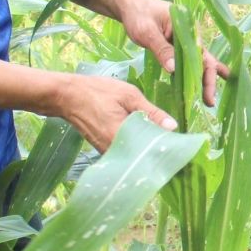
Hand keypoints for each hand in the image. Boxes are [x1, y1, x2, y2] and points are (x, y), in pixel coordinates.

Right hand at [55, 73, 176, 152]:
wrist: (67, 96)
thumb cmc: (98, 91)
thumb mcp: (129, 95)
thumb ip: (151, 112)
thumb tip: (173, 127)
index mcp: (121, 136)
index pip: (150, 152)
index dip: (166, 150)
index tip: (182, 149)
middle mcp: (113, 150)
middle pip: (143, 158)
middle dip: (160, 153)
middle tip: (177, 147)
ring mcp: (107, 152)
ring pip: (134, 157)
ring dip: (148, 152)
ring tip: (167, 145)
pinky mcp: (104, 150)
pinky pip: (125, 153)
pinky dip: (136, 149)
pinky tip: (147, 142)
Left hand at [113, 0, 232, 106]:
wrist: (129, 5)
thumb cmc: (138, 14)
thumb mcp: (147, 32)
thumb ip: (161, 49)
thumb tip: (174, 70)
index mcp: (188, 26)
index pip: (201, 53)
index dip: (205, 73)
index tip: (204, 92)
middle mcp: (191, 34)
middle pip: (204, 59)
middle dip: (208, 81)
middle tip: (209, 102)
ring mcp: (185, 40)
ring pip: (199, 62)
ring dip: (204, 80)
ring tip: (209, 100)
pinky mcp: (177, 46)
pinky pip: (188, 62)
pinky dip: (193, 75)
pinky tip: (199, 88)